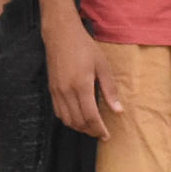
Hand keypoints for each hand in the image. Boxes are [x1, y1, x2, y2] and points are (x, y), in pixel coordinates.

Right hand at [46, 18, 120, 139]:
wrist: (61, 35)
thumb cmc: (84, 48)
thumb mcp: (102, 66)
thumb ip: (110, 90)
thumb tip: (118, 111)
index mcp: (82, 85)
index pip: (91, 116)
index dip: (99, 129)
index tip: (106, 136)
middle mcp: (67, 91)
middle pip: (78, 122)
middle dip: (90, 131)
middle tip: (101, 133)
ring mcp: (57, 92)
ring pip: (67, 120)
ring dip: (79, 127)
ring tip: (91, 127)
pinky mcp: (51, 90)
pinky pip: (58, 112)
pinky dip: (68, 119)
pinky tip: (77, 117)